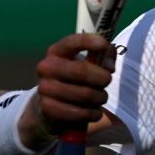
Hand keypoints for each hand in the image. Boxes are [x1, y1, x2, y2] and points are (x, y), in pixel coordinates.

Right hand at [18, 33, 116, 147]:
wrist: (51, 108)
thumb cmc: (75, 80)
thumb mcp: (89, 65)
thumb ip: (102, 57)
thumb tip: (109, 55)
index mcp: (56, 51)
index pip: (72, 42)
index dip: (88, 41)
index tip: (103, 44)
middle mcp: (46, 67)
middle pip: (81, 71)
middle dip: (102, 77)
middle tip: (108, 81)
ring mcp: (44, 88)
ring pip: (85, 94)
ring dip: (100, 97)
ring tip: (101, 98)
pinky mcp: (48, 109)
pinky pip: (80, 112)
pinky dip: (93, 113)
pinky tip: (94, 111)